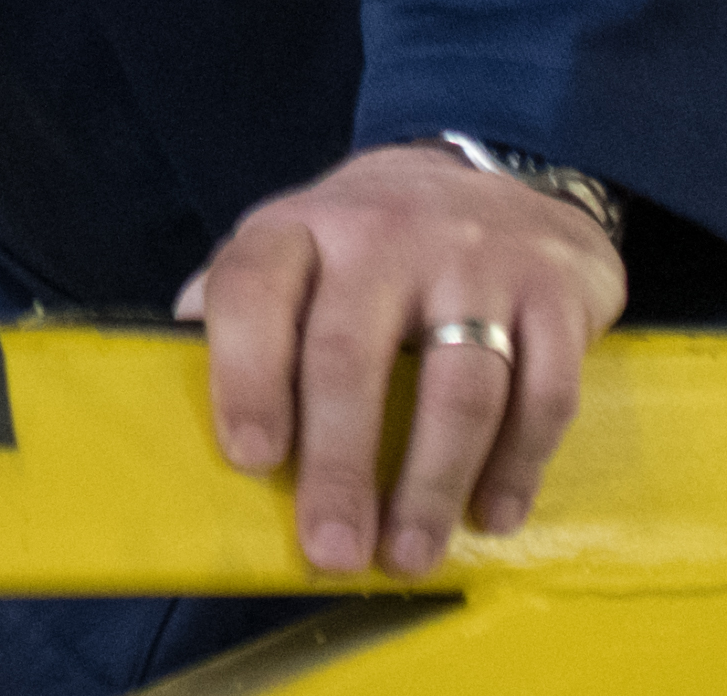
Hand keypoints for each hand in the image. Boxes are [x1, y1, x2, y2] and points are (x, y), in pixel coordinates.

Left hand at [172, 140, 626, 576]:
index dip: (245, 375)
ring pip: (456, 385)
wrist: (507, 171)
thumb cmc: (379, 237)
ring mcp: (478, 261)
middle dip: (338, 465)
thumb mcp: (300, 240)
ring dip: (429, 483)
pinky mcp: (556, 295)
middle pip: (351, 355)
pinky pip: (543, 392)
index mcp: (305, 226)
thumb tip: (171, 368)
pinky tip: (492, 516)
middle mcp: (387, 235)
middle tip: (330, 550)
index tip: (251, 458)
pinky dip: (518, 465)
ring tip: (407, 555)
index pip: (253, 288)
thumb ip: (242, 298)